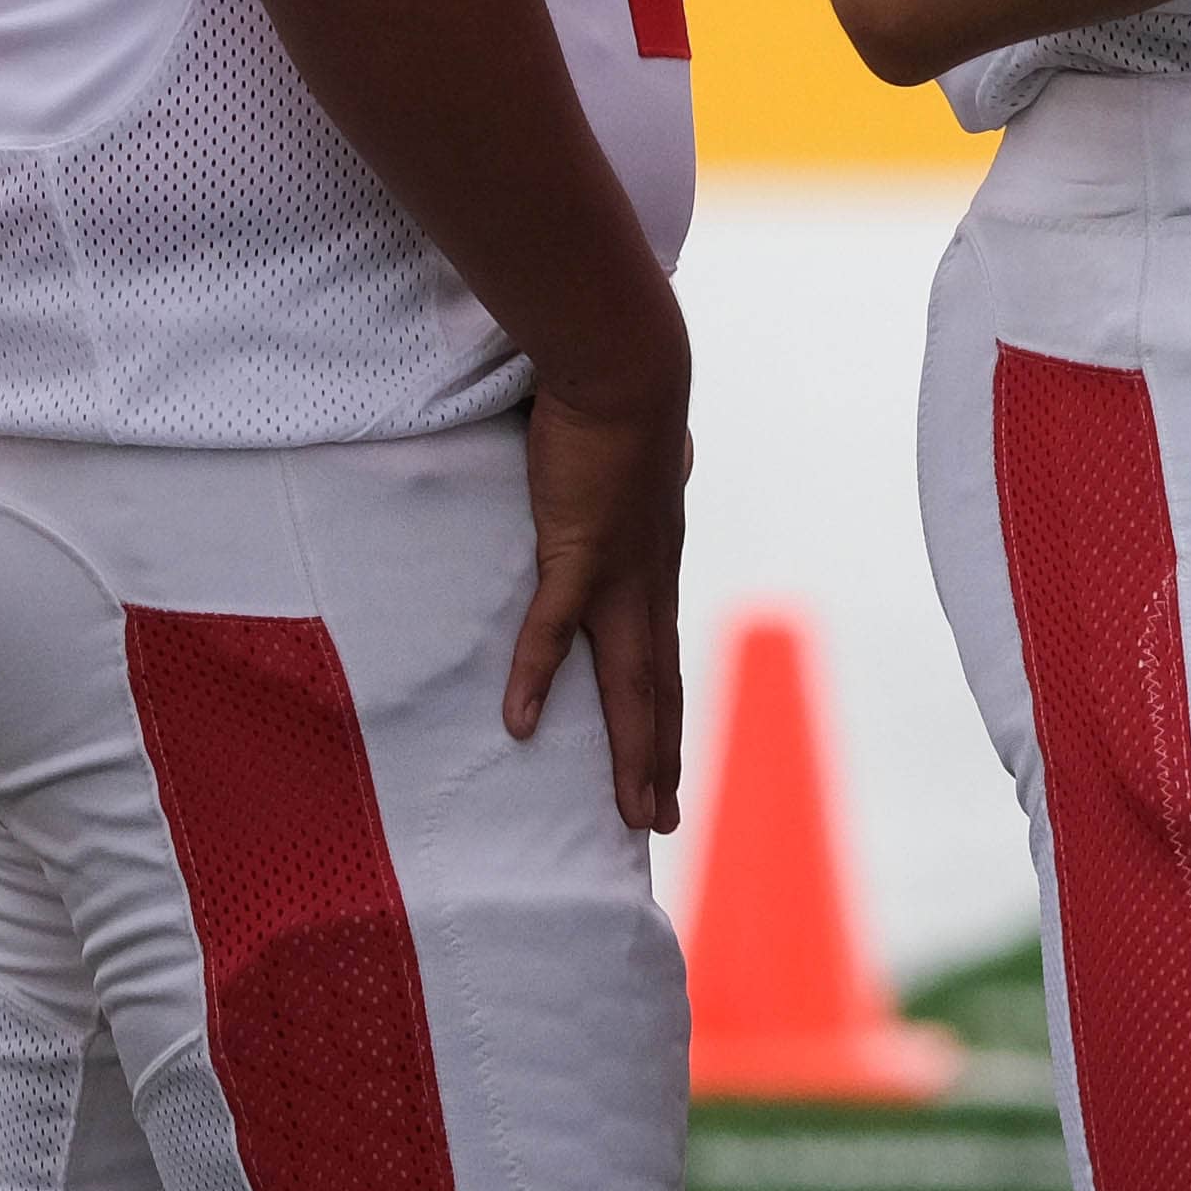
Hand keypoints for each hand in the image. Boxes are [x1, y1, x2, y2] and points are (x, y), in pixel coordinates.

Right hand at [506, 371, 692, 833]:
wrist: (627, 369)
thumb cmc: (621, 409)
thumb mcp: (639, 462)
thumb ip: (640, 480)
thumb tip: (670, 459)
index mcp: (654, 565)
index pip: (663, 657)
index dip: (665, 714)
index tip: (669, 767)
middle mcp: (648, 580)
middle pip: (658, 688)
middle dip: (660, 758)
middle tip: (660, 821)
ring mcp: (620, 571)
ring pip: (629, 680)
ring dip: (631, 749)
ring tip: (632, 811)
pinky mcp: (579, 549)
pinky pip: (553, 628)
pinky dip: (538, 677)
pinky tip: (520, 726)